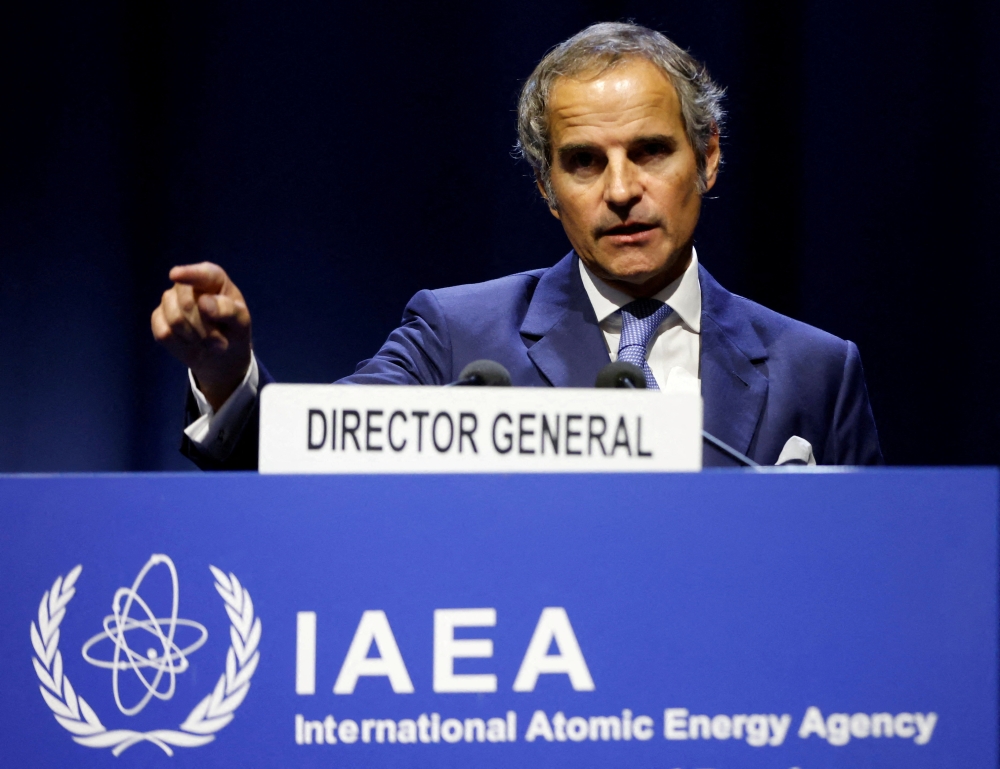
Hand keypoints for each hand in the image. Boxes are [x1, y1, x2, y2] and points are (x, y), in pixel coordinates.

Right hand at [151, 262, 251, 410]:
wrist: (222, 357)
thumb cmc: (235, 334)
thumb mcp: (241, 325)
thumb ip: (229, 311)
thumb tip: (207, 302)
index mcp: (214, 281)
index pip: (202, 272)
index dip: (190, 273)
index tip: (177, 276)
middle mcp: (190, 286)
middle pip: (184, 300)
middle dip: (202, 325)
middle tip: (217, 341)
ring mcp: (171, 301)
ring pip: (171, 316)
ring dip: (192, 336)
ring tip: (208, 344)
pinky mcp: (159, 319)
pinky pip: (160, 330)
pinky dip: (176, 343)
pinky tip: (190, 346)